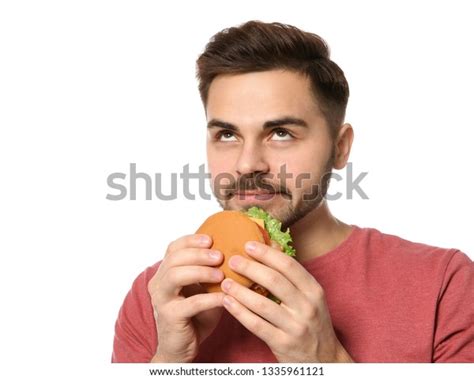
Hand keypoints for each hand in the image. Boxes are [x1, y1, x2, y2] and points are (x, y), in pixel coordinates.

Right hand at [148, 234, 224, 362]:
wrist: (181, 348)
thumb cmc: (195, 316)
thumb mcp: (203, 289)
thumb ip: (210, 272)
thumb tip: (235, 254)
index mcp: (165, 273)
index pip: (173, 248)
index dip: (191, 240)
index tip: (211, 239)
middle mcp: (159, 284)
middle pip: (174, 259)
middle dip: (198, 254)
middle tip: (219, 256)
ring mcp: (162, 300)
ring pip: (175, 276)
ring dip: (201, 272)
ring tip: (221, 274)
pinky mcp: (170, 317)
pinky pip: (191, 304)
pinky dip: (210, 298)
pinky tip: (224, 297)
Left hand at [220, 241, 352, 362]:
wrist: (324, 359)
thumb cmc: (313, 322)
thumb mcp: (310, 296)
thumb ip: (291, 274)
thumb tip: (272, 245)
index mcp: (313, 290)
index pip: (288, 265)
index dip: (266, 253)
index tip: (248, 245)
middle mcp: (306, 307)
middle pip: (274, 281)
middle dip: (250, 268)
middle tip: (232, 260)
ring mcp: (295, 326)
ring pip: (262, 304)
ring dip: (240, 291)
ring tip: (225, 282)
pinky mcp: (282, 343)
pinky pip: (256, 325)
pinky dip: (239, 312)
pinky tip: (228, 302)